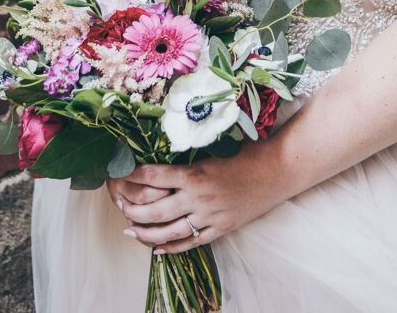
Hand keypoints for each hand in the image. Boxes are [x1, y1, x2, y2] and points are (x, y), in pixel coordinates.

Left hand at [111, 140, 285, 254]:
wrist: (278, 171)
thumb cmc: (249, 151)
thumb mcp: (216, 147)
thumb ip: (192, 153)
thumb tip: (167, 148)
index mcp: (195, 173)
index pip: (154, 176)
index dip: (133, 175)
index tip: (119, 172)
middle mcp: (198, 198)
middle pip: (155, 209)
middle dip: (132, 209)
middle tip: (118, 206)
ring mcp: (209, 217)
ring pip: (168, 231)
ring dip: (145, 232)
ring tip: (129, 231)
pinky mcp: (220, 229)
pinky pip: (190, 244)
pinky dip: (170, 249)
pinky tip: (156, 249)